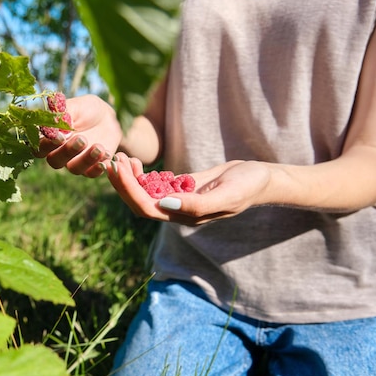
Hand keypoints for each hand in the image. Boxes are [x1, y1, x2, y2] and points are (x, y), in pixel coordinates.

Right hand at [34, 94, 121, 177]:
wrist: (107, 116)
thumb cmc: (85, 109)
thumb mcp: (75, 106)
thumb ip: (63, 114)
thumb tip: (54, 123)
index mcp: (50, 139)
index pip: (40, 147)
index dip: (47, 145)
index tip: (59, 137)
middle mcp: (59, 153)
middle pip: (55, 161)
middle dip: (67, 152)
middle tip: (82, 139)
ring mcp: (76, 162)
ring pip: (75, 169)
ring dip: (86, 159)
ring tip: (99, 146)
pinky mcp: (92, 167)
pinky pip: (92, 173)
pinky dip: (99, 166)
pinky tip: (106, 154)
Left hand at [106, 153, 272, 225]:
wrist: (262, 178)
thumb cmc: (248, 186)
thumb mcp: (226, 194)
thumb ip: (196, 204)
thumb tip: (164, 205)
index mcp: (186, 217)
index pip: (148, 208)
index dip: (130, 190)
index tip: (120, 168)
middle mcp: (178, 212)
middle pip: (140, 202)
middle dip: (123, 183)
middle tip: (113, 159)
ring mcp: (179, 200)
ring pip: (144, 194)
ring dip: (129, 178)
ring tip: (122, 157)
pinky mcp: (182, 187)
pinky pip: (155, 185)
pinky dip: (142, 175)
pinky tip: (136, 162)